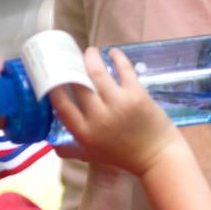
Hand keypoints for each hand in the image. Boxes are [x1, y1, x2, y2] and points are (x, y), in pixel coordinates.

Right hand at [49, 47, 181, 175]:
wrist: (159, 158)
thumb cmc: (125, 157)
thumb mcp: (93, 156)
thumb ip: (72, 150)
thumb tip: (54, 146)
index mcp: (84, 132)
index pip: (60, 103)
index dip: (52, 85)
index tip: (51, 73)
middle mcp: (98, 117)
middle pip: (77, 83)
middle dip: (70, 65)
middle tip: (70, 57)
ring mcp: (118, 105)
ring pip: (97, 72)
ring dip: (91, 57)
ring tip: (91, 51)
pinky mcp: (137, 96)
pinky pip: (124, 70)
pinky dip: (117, 58)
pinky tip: (113, 52)